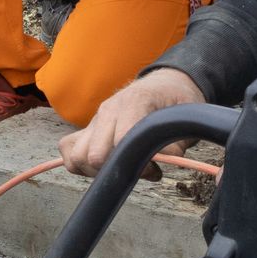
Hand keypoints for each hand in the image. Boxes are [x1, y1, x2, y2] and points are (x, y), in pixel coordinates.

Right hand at [59, 68, 203, 176]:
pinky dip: (80, 165)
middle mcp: (108, 110)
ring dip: (98, 172)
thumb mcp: (187, 116)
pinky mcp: (87, 129)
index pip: (121, 140)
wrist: (163, 85)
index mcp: (134, 101)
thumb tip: (168, 160)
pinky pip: (69, 151)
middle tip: (142, 171)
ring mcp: (95, 119)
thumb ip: (177, 140)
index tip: (155, 170)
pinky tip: (106, 167)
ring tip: (123, 169)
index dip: (138, 163)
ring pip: (78, 156)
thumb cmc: (176, 101)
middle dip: (117, 172)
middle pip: (94, 154)